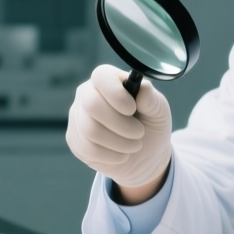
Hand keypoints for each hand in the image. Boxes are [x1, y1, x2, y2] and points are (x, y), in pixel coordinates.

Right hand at [66, 66, 172, 189]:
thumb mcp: (158, 110)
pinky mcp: (75, 140)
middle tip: (139, 133)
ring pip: (90, 130)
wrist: (144, 154)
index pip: (101, 76)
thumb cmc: (150, 124)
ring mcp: (78, 117)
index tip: (132, 109)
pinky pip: (87, 149)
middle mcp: (87, 94)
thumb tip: (144, 88)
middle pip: (92, 105)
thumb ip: (151, 99)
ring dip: (120, 143)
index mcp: (108, 79)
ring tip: (135, 145)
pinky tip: (122, 155)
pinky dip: (111, 156)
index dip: (116, 94)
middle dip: (120, 124)